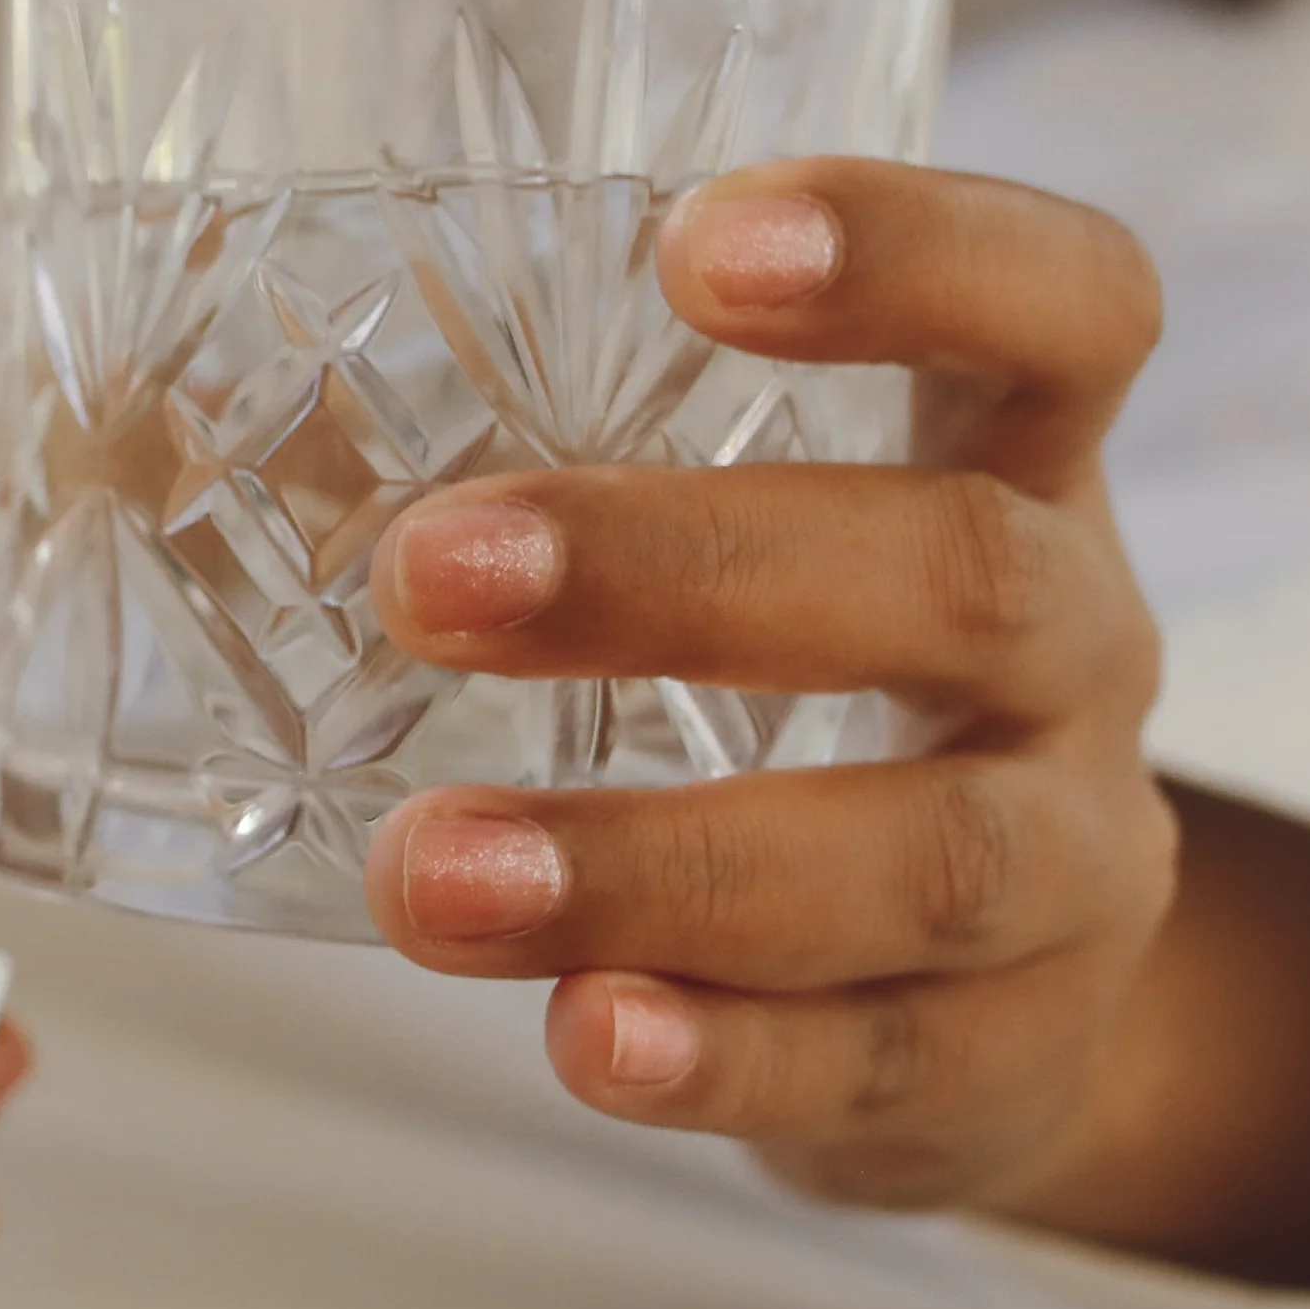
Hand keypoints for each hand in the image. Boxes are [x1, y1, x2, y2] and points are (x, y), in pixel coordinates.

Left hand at [366, 158, 1175, 1222]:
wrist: (1007, 996)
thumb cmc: (834, 702)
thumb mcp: (779, 554)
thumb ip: (597, 478)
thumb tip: (226, 435)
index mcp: (1023, 471)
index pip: (1067, 308)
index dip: (925, 255)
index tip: (695, 247)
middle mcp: (1083, 650)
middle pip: (968, 578)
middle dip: (691, 572)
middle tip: (426, 573)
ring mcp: (1074, 868)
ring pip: (928, 855)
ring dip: (663, 863)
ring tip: (431, 875)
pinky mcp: (1016, 1056)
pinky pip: (887, 1060)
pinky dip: (728, 1055)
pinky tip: (587, 1040)